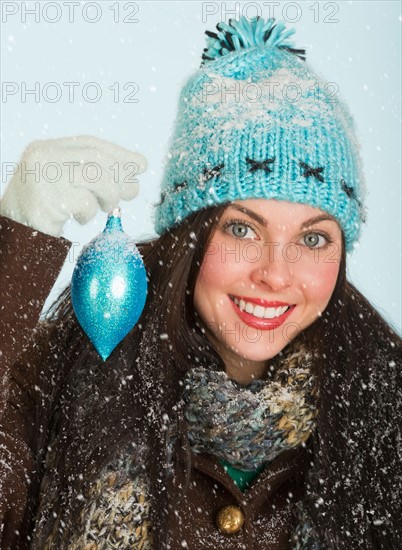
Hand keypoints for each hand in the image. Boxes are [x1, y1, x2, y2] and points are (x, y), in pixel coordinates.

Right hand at [0, 136, 146, 236]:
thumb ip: (92, 174)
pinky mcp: (46, 202)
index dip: (119, 154)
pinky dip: (90, 213)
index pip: (89, 143)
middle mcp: (40, 158)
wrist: (11, 234)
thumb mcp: (64, 183)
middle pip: (95, 158)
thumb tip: (136, 173)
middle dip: (120, 175)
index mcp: (44, 149)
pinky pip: (84, 204)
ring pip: (95, 178)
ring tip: (106, 207)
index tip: (141, 165)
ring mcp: (42, 178)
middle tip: (132, 192)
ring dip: (110, 195)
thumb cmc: (42, 209)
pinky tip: (82, 218)